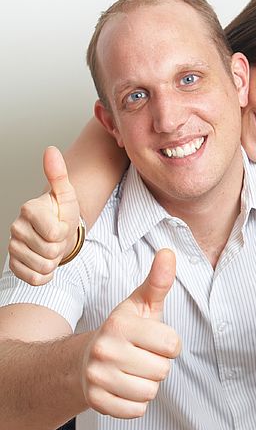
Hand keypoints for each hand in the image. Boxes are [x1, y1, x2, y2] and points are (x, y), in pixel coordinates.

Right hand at [9, 146, 80, 285]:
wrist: (57, 233)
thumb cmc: (62, 214)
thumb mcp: (67, 196)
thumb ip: (59, 175)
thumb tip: (51, 150)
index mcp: (28, 209)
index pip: (55, 233)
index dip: (64, 233)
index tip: (62, 225)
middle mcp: (15, 227)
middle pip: (50, 252)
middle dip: (60, 248)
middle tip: (58, 239)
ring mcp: (13, 247)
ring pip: (44, 267)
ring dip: (54, 261)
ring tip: (52, 248)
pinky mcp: (14, 265)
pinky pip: (35, 279)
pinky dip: (45, 275)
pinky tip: (44, 261)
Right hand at [82, 249, 180, 417]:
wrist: (84, 361)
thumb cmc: (123, 331)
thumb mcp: (140, 304)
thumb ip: (158, 281)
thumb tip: (169, 252)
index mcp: (120, 324)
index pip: (172, 344)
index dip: (169, 344)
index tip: (154, 339)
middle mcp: (104, 350)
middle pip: (163, 371)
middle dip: (158, 365)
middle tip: (141, 356)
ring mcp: (97, 377)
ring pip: (150, 392)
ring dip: (147, 384)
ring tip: (133, 370)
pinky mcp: (95, 402)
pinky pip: (136, 411)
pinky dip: (135, 402)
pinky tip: (124, 386)